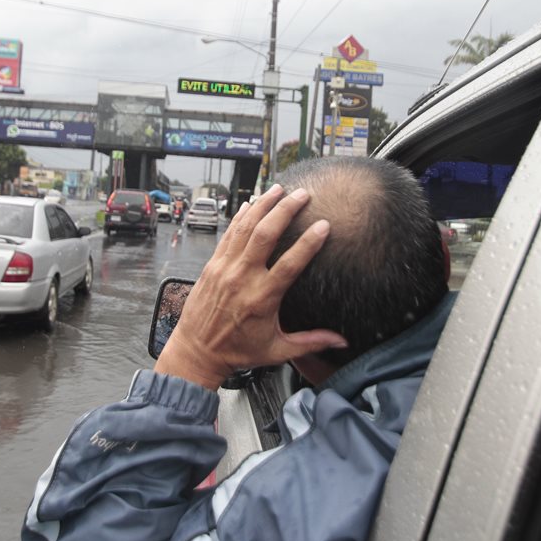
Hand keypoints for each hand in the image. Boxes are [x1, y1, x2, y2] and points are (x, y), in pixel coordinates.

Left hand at [155, 184, 345, 389]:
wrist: (197, 351)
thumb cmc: (238, 351)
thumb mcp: (278, 351)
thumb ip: (311, 342)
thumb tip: (342, 341)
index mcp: (262, 299)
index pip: (290, 263)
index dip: (309, 242)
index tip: (324, 225)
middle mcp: (242, 279)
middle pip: (265, 235)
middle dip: (285, 210)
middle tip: (303, 194)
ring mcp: (225, 269)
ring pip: (245, 228)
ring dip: (263, 205)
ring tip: (279, 188)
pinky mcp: (212, 265)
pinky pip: (228, 234)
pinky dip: (240, 216)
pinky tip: (252, 203)